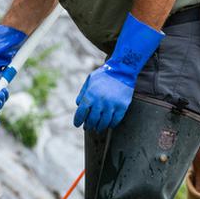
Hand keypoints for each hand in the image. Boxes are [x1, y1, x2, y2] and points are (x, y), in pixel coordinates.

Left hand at [73, 13, 163, 131]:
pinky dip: (111, 124)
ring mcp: (112, 105)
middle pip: (92, 120)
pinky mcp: (122, 106)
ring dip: (100, 127)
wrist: (122, 70)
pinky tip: (109, 125)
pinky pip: (116, 120)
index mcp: (90, 95)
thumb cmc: (104, 75)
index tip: (77, 124)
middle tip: (88, 127)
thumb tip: (78, 105)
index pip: (81, 113)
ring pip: (104, 122)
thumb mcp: (89, 81)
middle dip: (89, 125)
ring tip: (98, 128)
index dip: (78, 120)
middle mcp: (100, 102)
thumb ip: (83, 93)